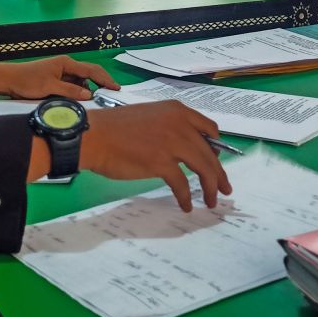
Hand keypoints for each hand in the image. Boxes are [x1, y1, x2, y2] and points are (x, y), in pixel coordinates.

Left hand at [0, 55, 119, 101]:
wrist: (9, 80)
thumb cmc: (27, 80)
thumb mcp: (49, 87)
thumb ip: (70, 90)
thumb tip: (89, 95)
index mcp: (67, 63)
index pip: (92, 70)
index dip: (105, 79)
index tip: (116, 88)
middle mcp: (67, 67)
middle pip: (90, 74)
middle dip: (102, 83)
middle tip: (113, 94)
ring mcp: (62, 74)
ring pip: (82, 82)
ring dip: (90, 90)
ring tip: (100, 100)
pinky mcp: (57, 81)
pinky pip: (74, 87)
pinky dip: (80, 93)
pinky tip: (83, 101)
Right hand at [80, 101, 232, 210]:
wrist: (93, 136)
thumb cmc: (115, 128)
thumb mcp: (150, 118)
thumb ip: (170, 128)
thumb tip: (185, 148)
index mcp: (177, 111)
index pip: (209, 129)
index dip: (216, 148)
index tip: (216, 162)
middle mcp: (180, 124)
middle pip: (210, 152)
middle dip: (219, 174)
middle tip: (224, 188)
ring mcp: (172, 142)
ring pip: (203, 168)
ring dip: (211, 187)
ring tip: (213, 201)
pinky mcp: (161, 162)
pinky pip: (182, 184)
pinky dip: (187, 197)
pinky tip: (187, 205)